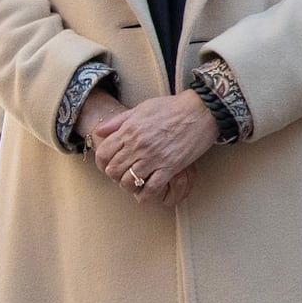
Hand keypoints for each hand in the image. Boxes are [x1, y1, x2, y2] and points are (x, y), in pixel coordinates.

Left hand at [88, 89, 220, 202]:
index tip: (108, 165)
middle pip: (114, 170)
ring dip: (128, 186)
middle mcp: (138, 145)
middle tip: (121, 176)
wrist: (202, 110)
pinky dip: (146, 195)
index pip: (104, 153)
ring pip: (129, 181)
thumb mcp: (142, 108)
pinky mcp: (171, 166)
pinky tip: (145, 195)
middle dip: (115, 176)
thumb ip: (119, 121)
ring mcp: (154, 157)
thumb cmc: (173, 107)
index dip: (102, 163)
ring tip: (133, 185)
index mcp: (129, 130)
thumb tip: (100, 131)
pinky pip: (152, 187)